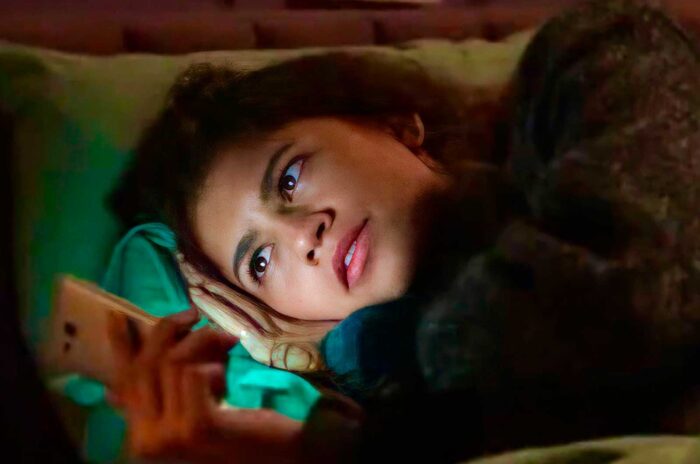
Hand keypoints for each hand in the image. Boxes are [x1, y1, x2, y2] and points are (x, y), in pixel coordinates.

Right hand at [106, 309, 302, 463]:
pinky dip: (213, 365)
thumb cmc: (237, 428)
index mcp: (141, 435)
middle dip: (169, 330)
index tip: (114, 316)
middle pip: (145, 366)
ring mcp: (170, 436)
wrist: (278, 453)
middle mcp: (146, 440)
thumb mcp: (191, 408)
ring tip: (224, 345)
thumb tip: (111, 392)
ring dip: (201, 344)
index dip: (119, 348)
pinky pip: (193, 373)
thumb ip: (161, 394)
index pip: (124, 382)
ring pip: (170, 364)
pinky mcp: (197, 427)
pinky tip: (226, 375)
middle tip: (192, 315)